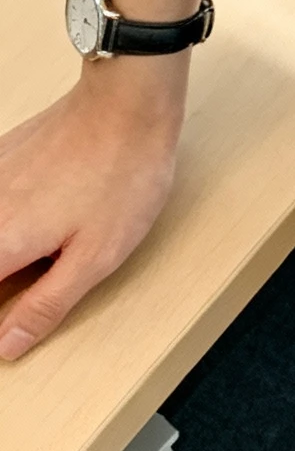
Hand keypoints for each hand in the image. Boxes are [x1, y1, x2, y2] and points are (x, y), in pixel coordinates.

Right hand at [0, 60, 187, 359]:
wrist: (126, 104)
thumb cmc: (121, 177)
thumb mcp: (95, 258)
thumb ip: (45, 306)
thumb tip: (6, 346)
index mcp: (2, 243)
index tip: (14, 308)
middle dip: (8, 278)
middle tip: (44, 271)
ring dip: (10, 249)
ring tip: (48, 247)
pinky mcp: (1, 156)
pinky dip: (10, 218)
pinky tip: (38, 214)